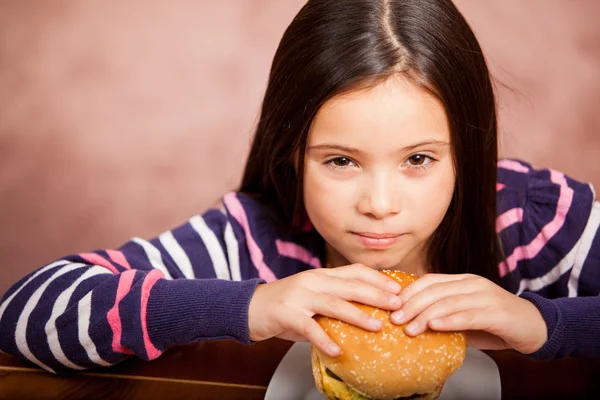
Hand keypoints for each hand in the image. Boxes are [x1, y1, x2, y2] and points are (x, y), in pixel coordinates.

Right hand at [247, 264, 402, 356]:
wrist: (248, 307)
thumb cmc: (283, 306)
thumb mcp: (311, 298)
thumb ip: (333, 305)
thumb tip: (363, 317)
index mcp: (320, 275)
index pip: (354, 271)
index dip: (377, 279)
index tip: (398, 288)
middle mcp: (312, 281)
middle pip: (350, 285)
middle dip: (376, 294)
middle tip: (398, 304)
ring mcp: (299, 296)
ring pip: (334, 304)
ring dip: (358, 315)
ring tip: (378, 326)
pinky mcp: (287, 314)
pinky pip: (309, 328)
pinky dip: (325, 340)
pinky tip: (338, 351)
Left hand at [389, 273, 547, 354]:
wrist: (536, 327)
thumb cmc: (496, 324)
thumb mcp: (465, 317)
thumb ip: (444, 317)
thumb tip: (412, 325)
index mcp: (463, 281)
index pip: (430, 280)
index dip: (409, 292)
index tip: (392, 306)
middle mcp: (473, 284)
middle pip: (435, 290)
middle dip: (411, 304)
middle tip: (395, 319)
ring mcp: (486, 296)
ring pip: (449, 302)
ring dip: (425, 316)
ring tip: (409, 329)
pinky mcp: (497, 312)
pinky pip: (469, 315)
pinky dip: (449, 321)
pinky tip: (434, 327)